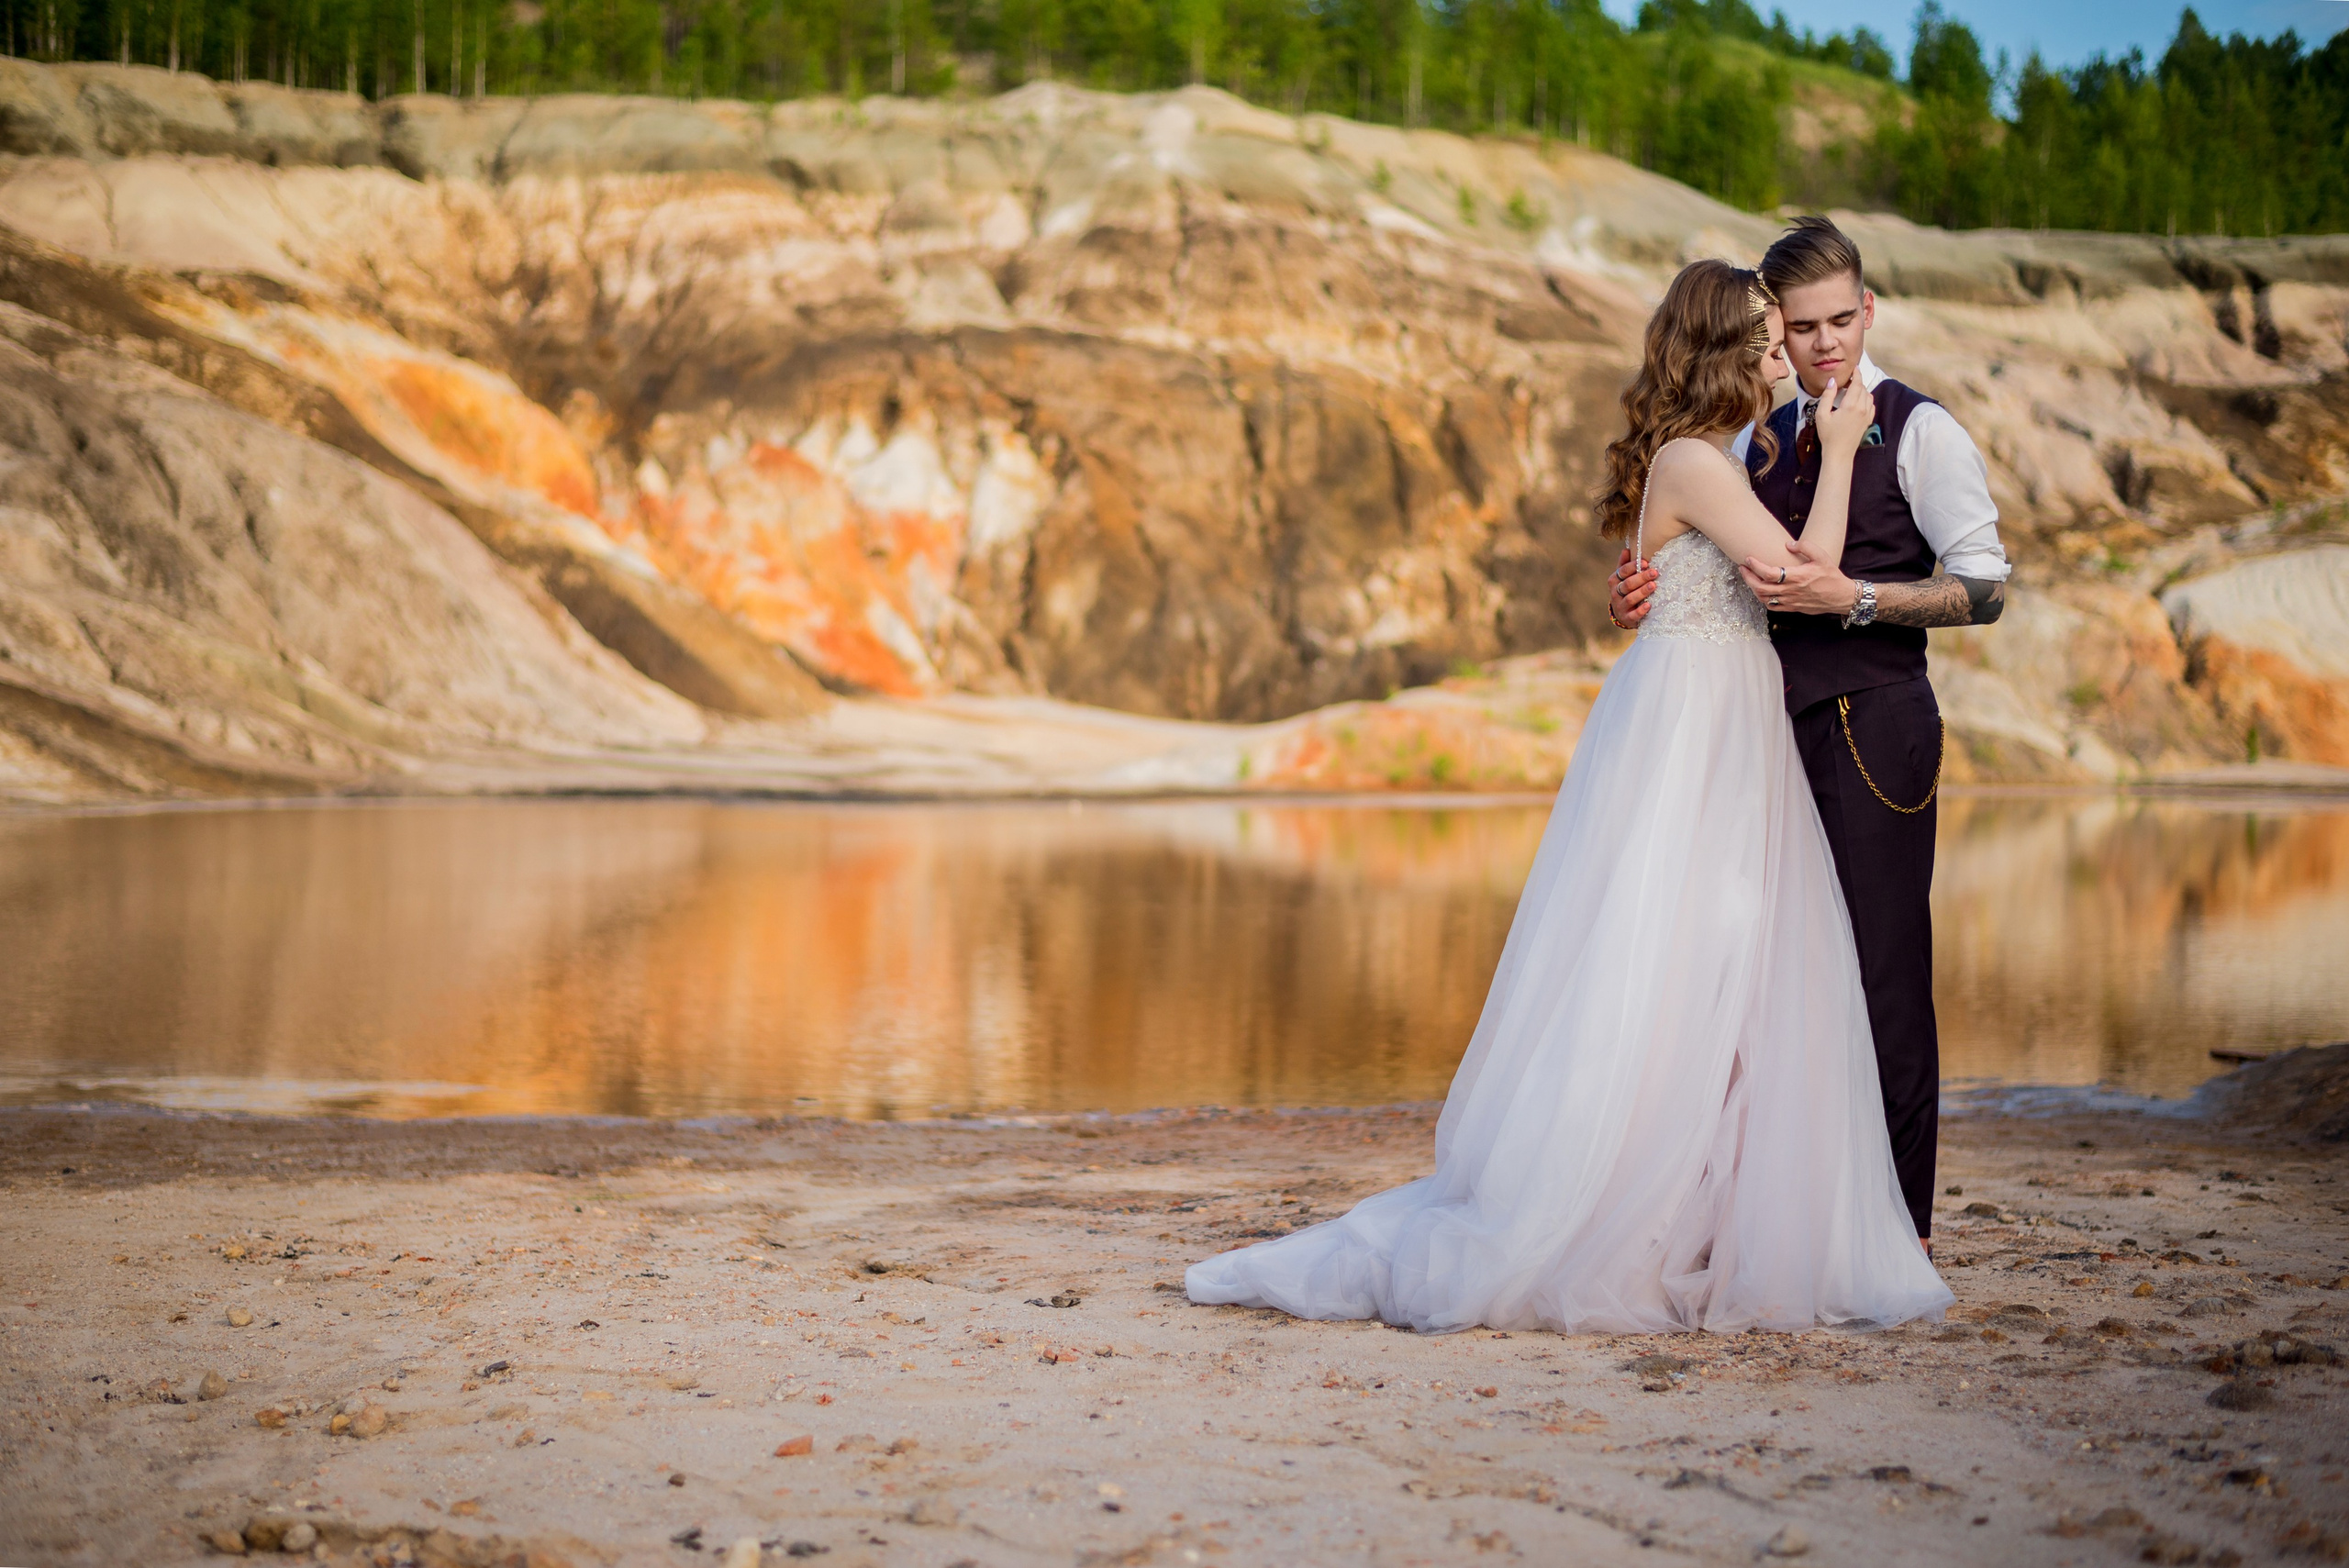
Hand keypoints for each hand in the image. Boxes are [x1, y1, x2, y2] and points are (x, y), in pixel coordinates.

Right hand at [1608, 547, 1656, 629]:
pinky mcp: (1627, 618)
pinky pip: (1634, 614)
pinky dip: (1641, 610)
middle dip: (1641, 577)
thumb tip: (1627, 549)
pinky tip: (1649, 605)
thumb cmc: (1626, 591)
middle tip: (1654, 572)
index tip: (1646, 562)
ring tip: (1653, 585)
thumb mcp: (1623, 578)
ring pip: (1631, 598)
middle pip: (1628, 584)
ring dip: (1642, 591)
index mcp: (1614, 580)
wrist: (1623, 613)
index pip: (1622, 571)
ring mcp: (1620, 606)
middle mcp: (1615, 593)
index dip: (1633, 566)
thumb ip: (1624, 564)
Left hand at [1738, 537, 1857, 615]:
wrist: (1841, 597)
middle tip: (1743, 567)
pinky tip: (1762, 591)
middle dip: (1747, 577)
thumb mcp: (1822, 556)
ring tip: (1750, 578)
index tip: (1748, 559)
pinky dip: (1763, 599)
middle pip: (1760, 587)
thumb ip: (1805, 547)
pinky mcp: (1792, 608)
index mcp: (1796, 577)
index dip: (1755, 566)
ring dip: (1753, 588)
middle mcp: (1791, 591)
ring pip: (1763, 598)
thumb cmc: (1832, 576)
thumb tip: (1788, 544)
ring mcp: (1790, 601)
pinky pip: (1772, 606)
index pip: (1768, 573)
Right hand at [1814, 374, 1875, 457]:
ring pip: (1869, 395)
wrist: (1839, 454)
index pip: (1857, 383)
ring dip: (1862, 390)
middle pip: (1863, 388)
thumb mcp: (1821, 414)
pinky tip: (1858, 402)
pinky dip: (1866, 399)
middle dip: (1857, 382)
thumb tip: (1833, 381)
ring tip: (1852, 390)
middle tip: (1848, 380)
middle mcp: (1862, 409)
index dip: (1857, 374)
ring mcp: (1867, 415)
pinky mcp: (1868, 421)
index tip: (1855, 368)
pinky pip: (1871, 405)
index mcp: (1851, 405)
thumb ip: (1827, 396)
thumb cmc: (1828, 435)